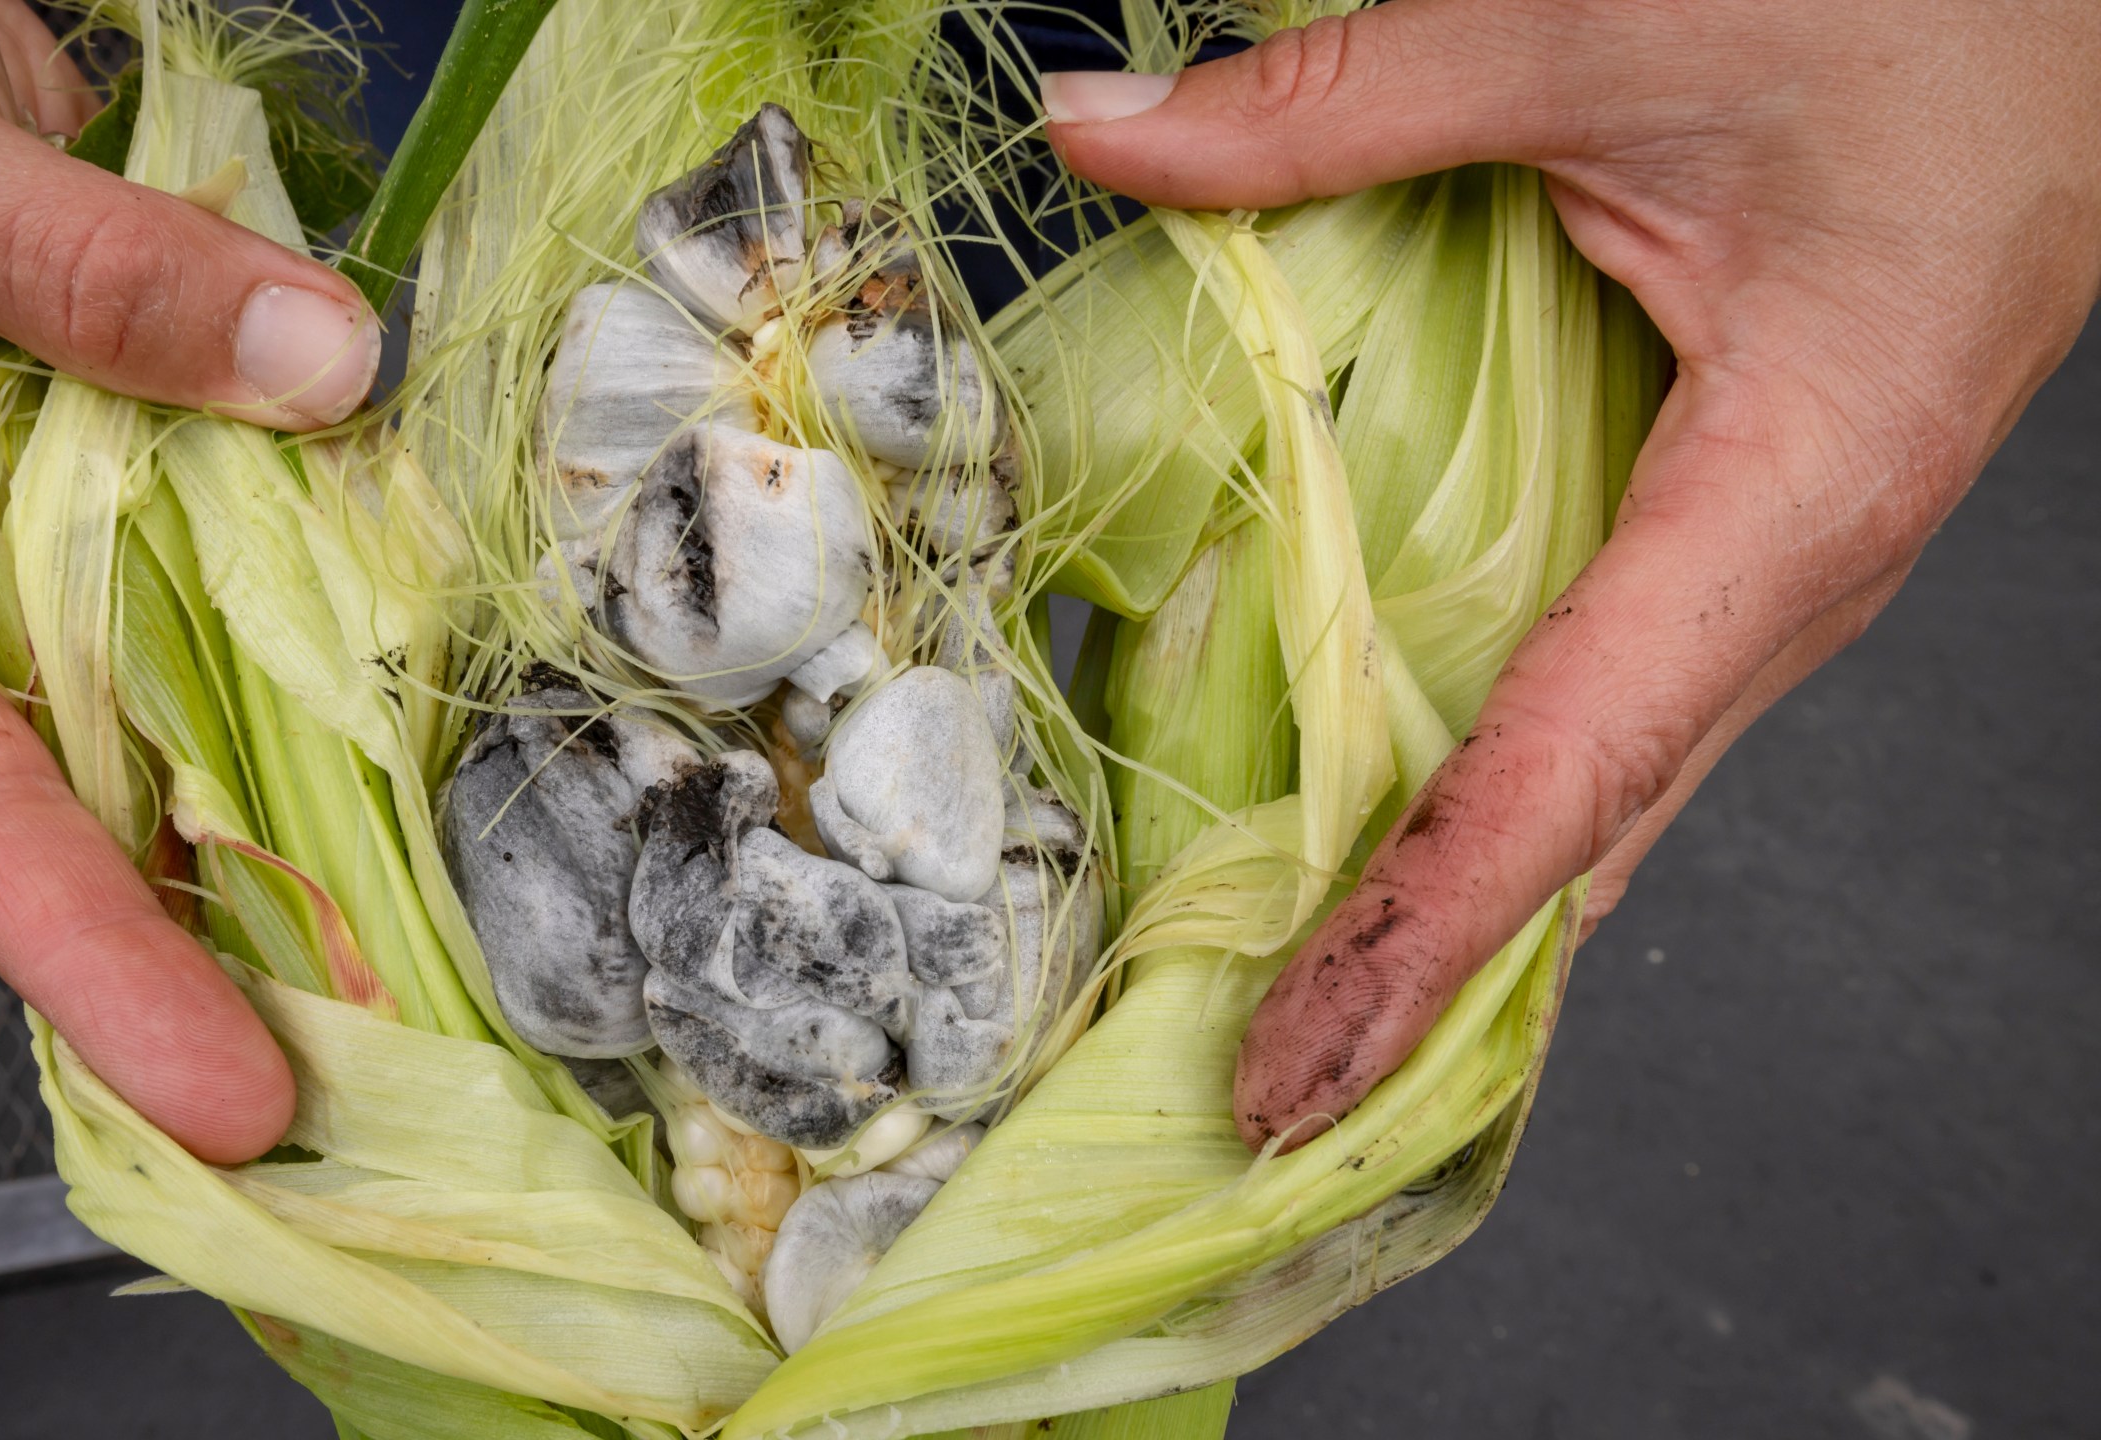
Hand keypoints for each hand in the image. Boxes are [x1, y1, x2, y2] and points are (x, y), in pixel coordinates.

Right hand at [0, 0, 382, 1159]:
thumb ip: (71, 262)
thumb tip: (311, 367)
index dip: (103, 967)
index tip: (238, 1091)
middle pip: (86, 830)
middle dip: (223, 968)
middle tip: (385, 1094)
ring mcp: (42, 544)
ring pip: (180, 732)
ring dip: (295, 854)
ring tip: (433, 990)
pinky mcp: (128, 478)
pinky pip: (239, 595)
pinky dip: (326, 667)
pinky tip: (429, 750)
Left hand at [1040, 0, 2100, 1149]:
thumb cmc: (1928, 2)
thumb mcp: (1616, 32)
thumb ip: (1346, 105)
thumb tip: (1103, 130)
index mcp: (1796, 493)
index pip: (1574, 769)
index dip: (1421, 932)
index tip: (1298, 1067)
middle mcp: (1799, 566)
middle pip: (1594, 827)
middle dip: (1429, 981)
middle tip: (1265, 1099)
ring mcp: (1782, 552)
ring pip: (1610, 776)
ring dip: (1462, 905)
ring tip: (1306, 1016)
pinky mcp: (1750, 508)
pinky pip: (1614, 684)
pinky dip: (1504, 785)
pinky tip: (1399, 833)